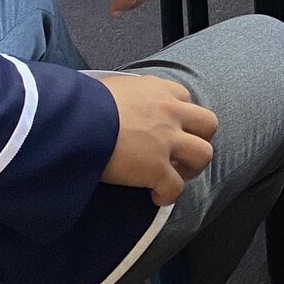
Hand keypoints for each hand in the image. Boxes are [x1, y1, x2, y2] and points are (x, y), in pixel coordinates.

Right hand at [97, 72, 217, 205]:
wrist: (76, 120)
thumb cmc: (84, 103)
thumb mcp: (112, 87)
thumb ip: (127, 95)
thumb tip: (119, 104)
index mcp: (158, 90)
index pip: (185, 99)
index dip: (181, 118)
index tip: (169, 130)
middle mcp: (170, 112)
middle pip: (208, 124)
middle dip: (199, 139)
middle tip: (180, 153)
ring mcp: (167, 141)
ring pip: (203, 154)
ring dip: (191, 167)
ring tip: (173, 175)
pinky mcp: (157, 168)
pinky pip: (176, 187)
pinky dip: (168, 195)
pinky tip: (155, 197)